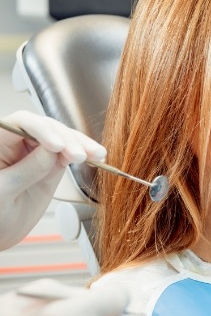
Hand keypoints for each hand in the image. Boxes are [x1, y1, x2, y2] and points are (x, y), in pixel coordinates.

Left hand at [0, 111, 106, 249]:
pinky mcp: (51, 164)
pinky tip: (96, 157)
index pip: (22, 123)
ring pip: (63, 138)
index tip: (57, 146)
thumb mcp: (3, 192)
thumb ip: (27, 170)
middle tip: (79, 155)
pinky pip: (69, 154)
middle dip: (67, 139)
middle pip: (47, 128)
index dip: (42, 130)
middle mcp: (18, 143)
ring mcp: (36, 153)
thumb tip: (52, 152)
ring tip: (95, 154)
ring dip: (81, 145)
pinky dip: (84, 154)